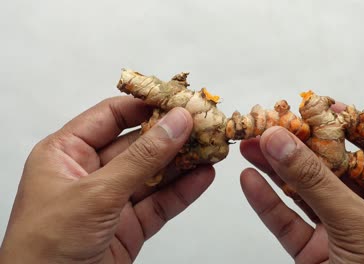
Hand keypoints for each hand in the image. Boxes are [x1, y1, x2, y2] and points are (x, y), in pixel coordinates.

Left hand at [0, 97, 214, 262]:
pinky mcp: (129, 226)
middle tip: (204, 124)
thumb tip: (175, 123)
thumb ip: (141, 158)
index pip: (111, 116)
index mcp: (66, 154)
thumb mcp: (96, 193)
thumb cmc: (46, 246)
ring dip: (183, 162)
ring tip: (212, 147)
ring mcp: (112, 200)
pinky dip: (183, 191)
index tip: (178, 100)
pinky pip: (161, 202)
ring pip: (154, 174)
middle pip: (138, 144)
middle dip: (172, 135)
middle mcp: (90, 173)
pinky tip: (203, 176)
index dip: (145, 105)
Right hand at [240, 115, 363, 262]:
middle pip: (331, 165)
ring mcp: (340, 231)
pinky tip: (250, 181)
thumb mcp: (358, 225)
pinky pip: (287, 221)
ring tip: (251, 145)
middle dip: (300, 144)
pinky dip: (267, 202)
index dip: (349, 122)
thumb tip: (281, 141)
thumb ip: (316, 182)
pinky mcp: (314, 253)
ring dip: (276, 168)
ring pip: (304, 191)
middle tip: (272, 123)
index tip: (318, 105)